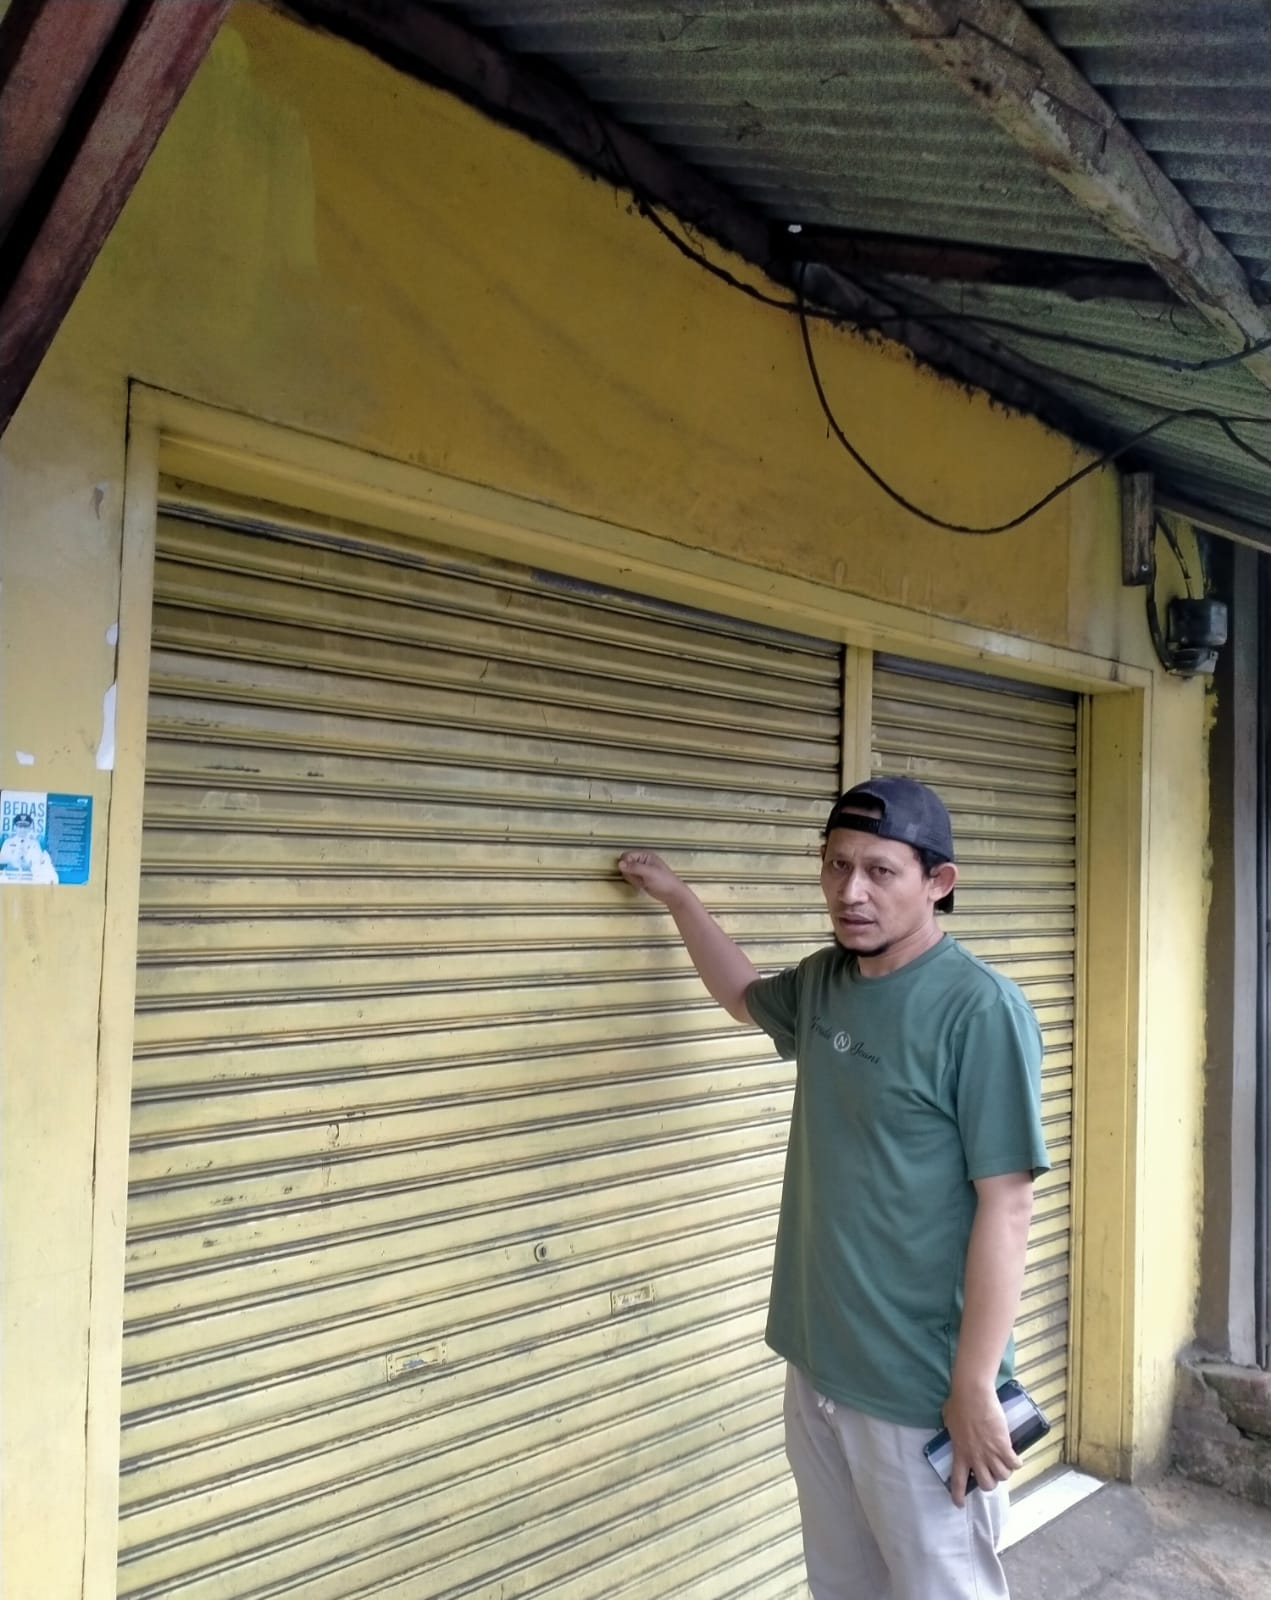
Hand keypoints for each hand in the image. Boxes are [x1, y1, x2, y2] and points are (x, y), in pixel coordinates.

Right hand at [617, 849, 685, 906]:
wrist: (672, 894)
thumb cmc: (663, 881)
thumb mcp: (649, 873)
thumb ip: (634, 867)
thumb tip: (619, 863)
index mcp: (644, 855)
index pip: (626, 856)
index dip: (626, 864)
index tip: (631, 872)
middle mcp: (641, 861)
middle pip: (625, 864)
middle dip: (630, 873)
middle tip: (640, 878)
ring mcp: (641, 870)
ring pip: (627, 872)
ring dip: (633, 879)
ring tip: (643, 882)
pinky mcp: (640, 878)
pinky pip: (631, 879)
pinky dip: (635, 883)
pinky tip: (643, 885)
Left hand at [941, 1383, 1020, 1506]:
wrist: (973, 1394)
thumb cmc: (958, 1403)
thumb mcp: (949, 1420)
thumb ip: (953, 1431)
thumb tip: (954, 1430)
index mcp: (960, 1452)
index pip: (958, 1480)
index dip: (959, 1495)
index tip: (959, 1504)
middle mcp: (975, 1458)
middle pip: (987, 1484)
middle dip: (991, 1481)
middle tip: (992, 1471)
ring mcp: (990, 1453)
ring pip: (1002, 1476)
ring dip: (1004, 1471)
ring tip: (1005, 1463)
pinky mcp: (1003, 1446)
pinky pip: (1015, 1464)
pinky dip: (1017, 1462)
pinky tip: (1016, 1458)